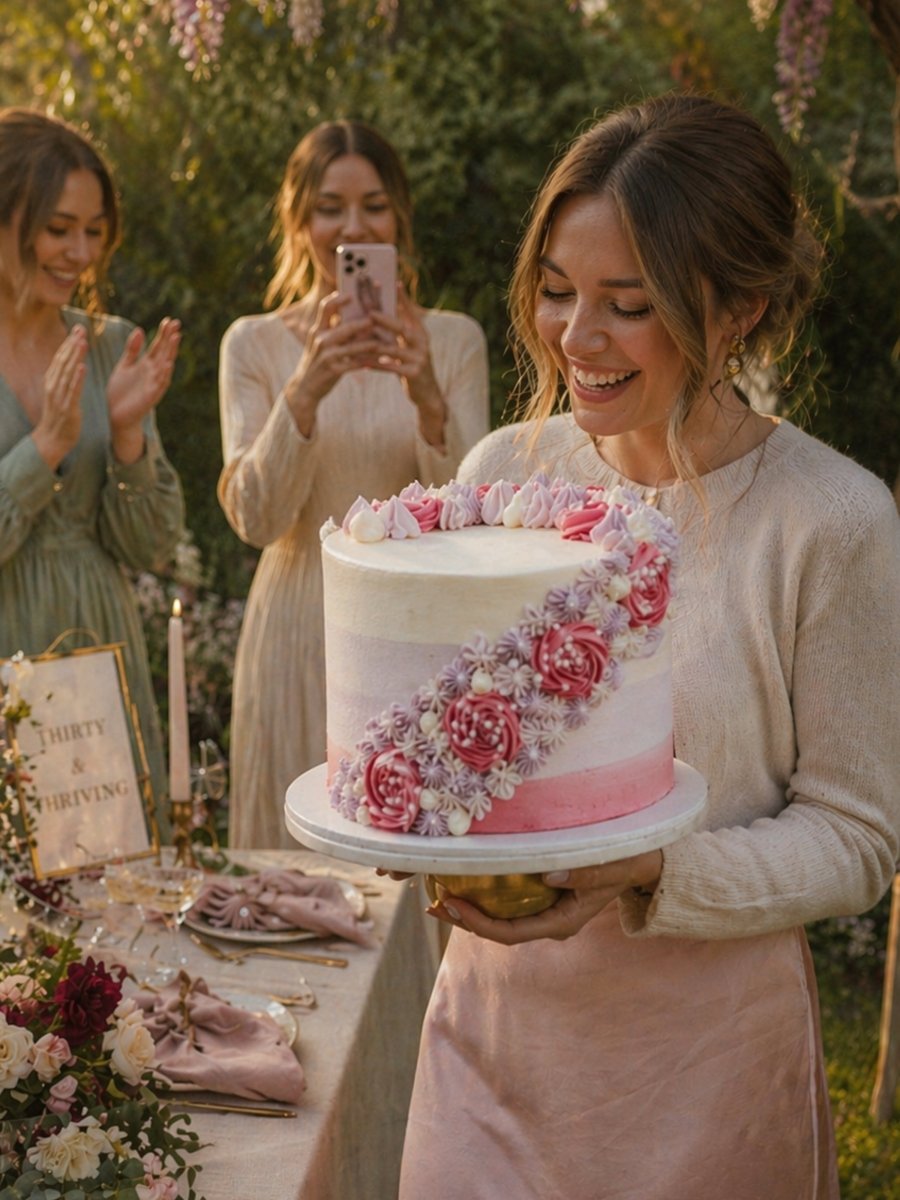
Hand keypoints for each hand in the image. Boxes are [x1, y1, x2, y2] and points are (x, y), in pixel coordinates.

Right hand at [31, 325, 88, 469]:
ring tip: (82, 342)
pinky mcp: (67, 407)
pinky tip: (83, 367)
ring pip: (67, 372)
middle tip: (82, 329)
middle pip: (63, 360)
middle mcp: (53, 385)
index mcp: (52, 380)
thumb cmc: (59, 416)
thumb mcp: (59, 392)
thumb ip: (64, 377)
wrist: (52, 439)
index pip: (60, 357)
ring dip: (75, 356)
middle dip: (72, 344)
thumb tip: (72, 362)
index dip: (69, 342)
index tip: (78, 329)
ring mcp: (59, 396)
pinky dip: (77, 378)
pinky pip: (73, 391)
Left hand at [107, 317, 180, 462]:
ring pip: (165, 366)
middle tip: (176, 324)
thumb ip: (132, 350)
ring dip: (170, 352)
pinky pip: (159, 384)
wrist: (116, 416)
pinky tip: (167, 364)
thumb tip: (139, 330)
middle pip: (164, 353)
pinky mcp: (150, 396)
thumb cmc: (121, 392)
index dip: (163, 334)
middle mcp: (153, 373)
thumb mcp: (124, 366)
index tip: (168, 320)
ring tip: (175, 338)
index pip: (157, 346)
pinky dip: (164, 374)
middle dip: (170, 339)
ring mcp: (153, 384)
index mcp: (146, 365)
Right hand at [282, 294, 392, 435]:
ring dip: (369, 343)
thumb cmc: (318, 361)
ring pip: (352, 347)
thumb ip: (333, 328)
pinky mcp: (333, 370)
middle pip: (345, 327)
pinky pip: (354, 364)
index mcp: (318, 329)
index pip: (326, 307)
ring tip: (382, 341)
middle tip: (378, 317)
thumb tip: (356, 315)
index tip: (353, 293)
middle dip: (363, 322)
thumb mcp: (321, 343)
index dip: (339, 298)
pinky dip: (367, 362)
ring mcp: (326, 355)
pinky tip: (378, 361)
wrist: (306, 387)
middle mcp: (320, 339)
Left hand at [367, 288, 446, 445]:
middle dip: (385, 319)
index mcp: (421, 332)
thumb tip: (380, 310)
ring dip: (375, 345)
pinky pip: (392, 368)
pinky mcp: (414, 374)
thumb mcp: (409, 345)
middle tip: (369, 312)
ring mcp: (420, 358)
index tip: (393, 282)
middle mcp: (422, 343)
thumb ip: (398, 330)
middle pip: (402, 328)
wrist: (428, 392)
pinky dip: (377, 365)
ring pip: (394, 349)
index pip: (411, 311)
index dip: (403, 298)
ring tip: (360, 341)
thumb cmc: (412, 364)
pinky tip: (364, 364)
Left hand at [427, 849, 663, 944]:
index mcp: (561, 923)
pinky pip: (507, 904)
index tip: (452, 904)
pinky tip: (464, 882)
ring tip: (437, 896)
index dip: (478, 923)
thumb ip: (584, 872)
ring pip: (499, 919)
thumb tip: (549, 875)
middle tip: (432, 904)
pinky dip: (483, 896)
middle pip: (497, 930)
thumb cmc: (624, 863)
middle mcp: (548, 922)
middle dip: (464, 919)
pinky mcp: (542, 899)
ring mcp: (544, 913)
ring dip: (469, 910)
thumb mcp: (609, 866)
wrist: (638, 864)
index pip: (510, 933)